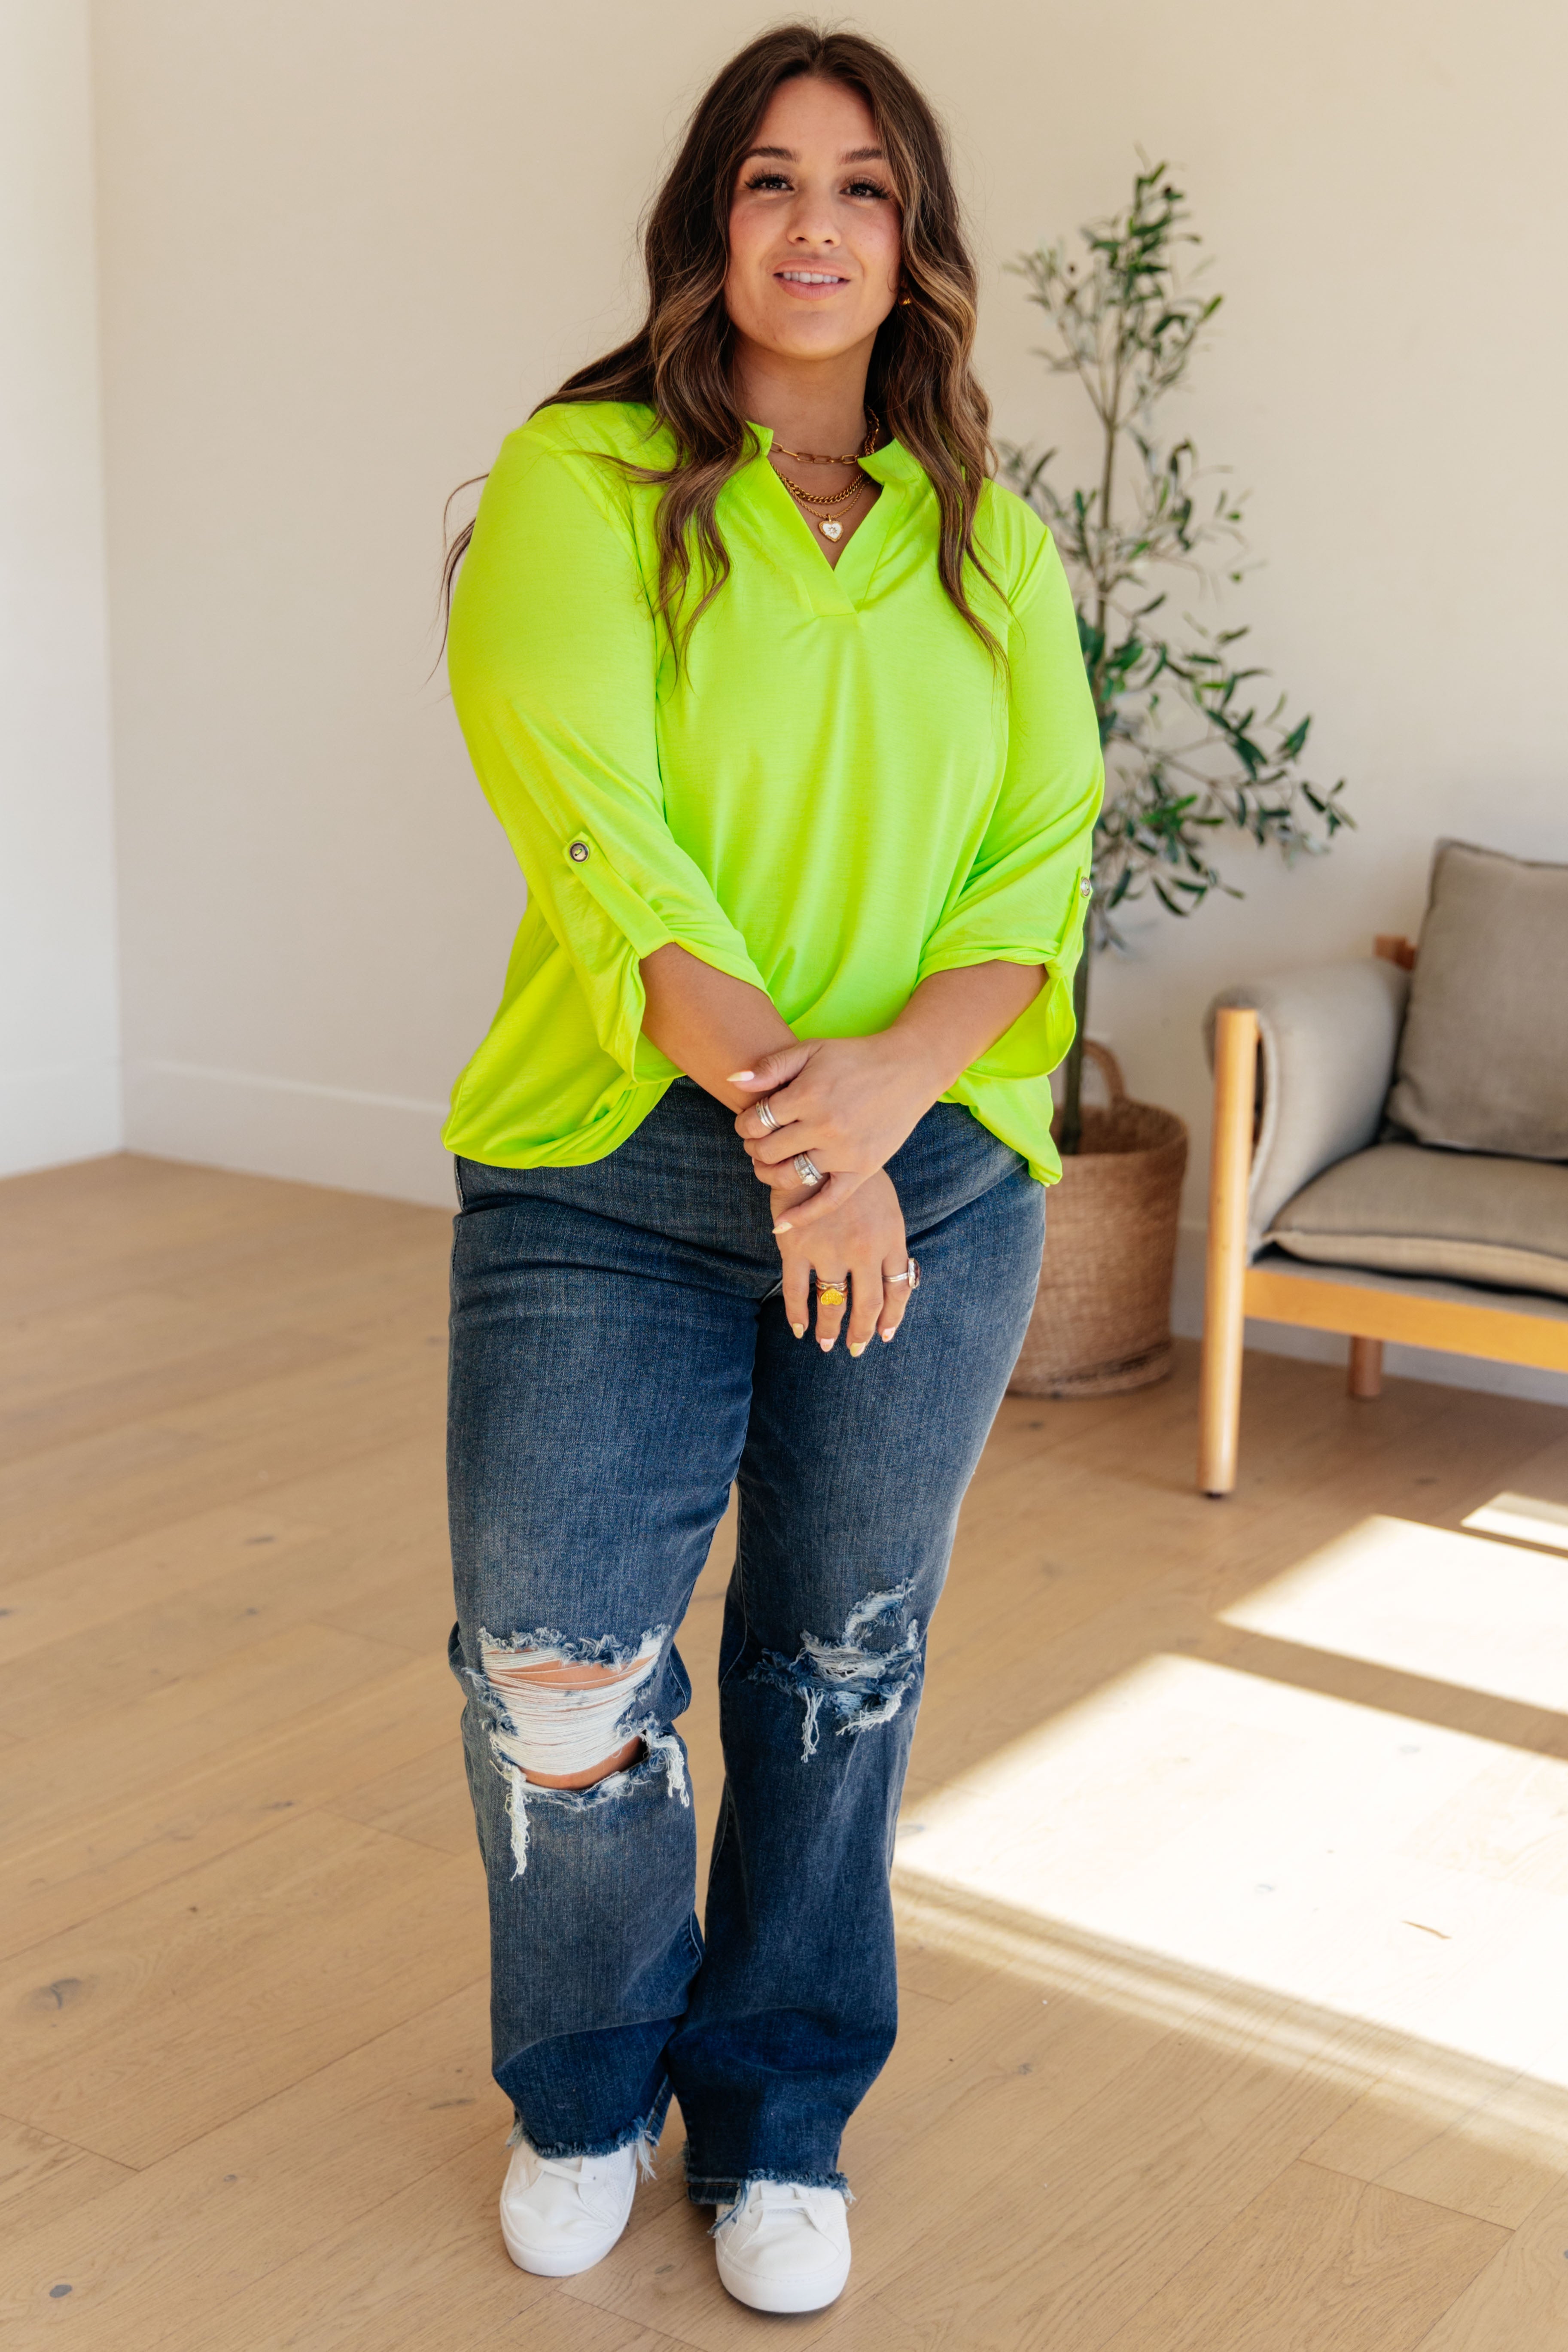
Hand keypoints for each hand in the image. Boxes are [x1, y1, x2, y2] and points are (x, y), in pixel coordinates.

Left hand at [731, 1033, 944, 1233]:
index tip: (749, 1123)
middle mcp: (825, 1126)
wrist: (908, 1069)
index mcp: (808, 1094)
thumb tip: (732, 1080)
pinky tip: (781, 1224)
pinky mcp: (862, 1169)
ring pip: (789, 1176)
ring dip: (768, 1174)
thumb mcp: (811, 1050)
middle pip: (768, 1151)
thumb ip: (771, 1066)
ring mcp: (844, 1152)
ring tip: (768, 1164)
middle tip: (757, 1142)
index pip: (756, 1122)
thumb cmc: (855, 1058)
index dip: (744, 1124)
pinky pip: (827, 1201)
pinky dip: (802, 1216)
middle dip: (754, 1147)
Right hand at [771, 1169, 913, 1354]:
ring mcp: (829, 1249)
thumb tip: (892, 1274)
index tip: (885, 1334)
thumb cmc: (852, 1175)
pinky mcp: (797, 1247)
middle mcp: (864, 1248)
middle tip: (856, 1348)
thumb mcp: (884, 1203)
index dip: (892, 1316)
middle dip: (863, 1331)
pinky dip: (797, 1314)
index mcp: (890, 1236)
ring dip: (830, 1329)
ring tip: (827, 1343)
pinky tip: (799, 1328)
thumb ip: (887, 1239)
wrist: (813, 1147)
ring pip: (833, 1302)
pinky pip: (797, 1291)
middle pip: (868, 1303)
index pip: (898, 1288)